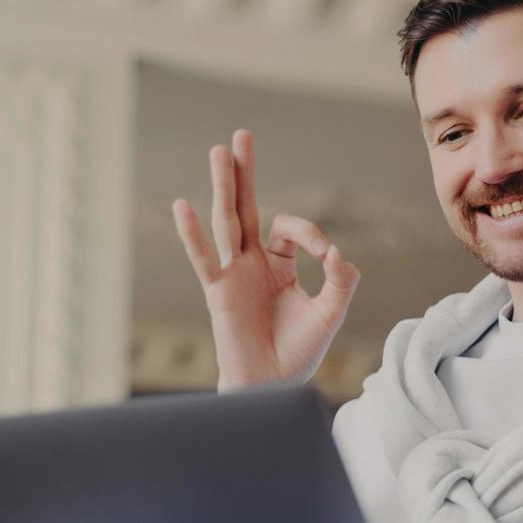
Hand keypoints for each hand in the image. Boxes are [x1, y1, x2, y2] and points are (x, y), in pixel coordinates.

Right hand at [172, 129, 361, 390]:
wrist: (273, 386)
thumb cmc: (298, 353)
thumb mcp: (330, 313)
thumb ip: (341, 281)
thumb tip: (339, 252)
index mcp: (278, 264)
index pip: (288, 229)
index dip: (311, 234)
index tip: (329, 257)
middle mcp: (251, 263)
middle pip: (246, 208)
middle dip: (245, 172)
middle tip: (241, 136)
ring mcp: (232, 274)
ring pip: (227, 222)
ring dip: (224, 186)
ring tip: (219, 151)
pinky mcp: (218, 292)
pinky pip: (204, 258)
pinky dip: (192, 234)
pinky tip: (181, 205)